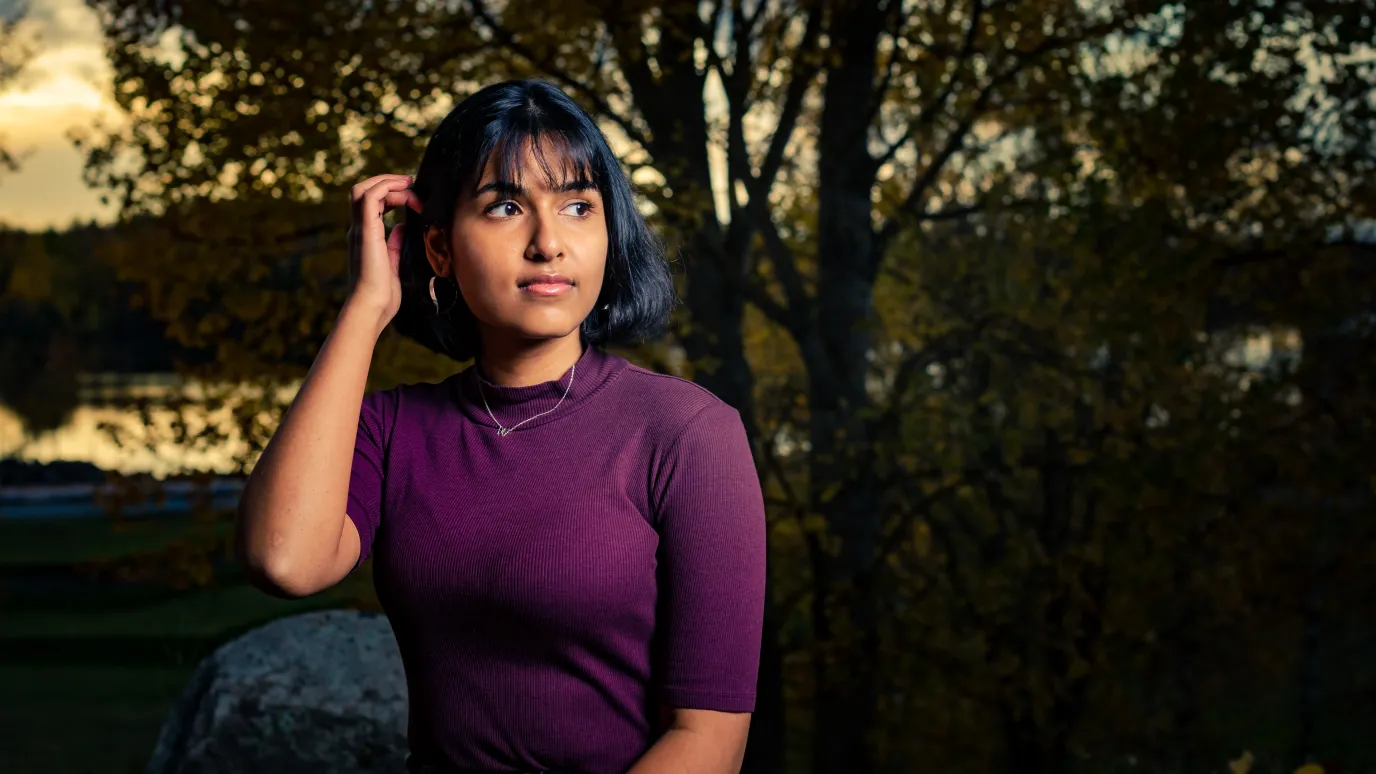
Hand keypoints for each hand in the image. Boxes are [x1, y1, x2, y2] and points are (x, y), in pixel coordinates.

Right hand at [345, 174, 422, 324]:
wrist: (370, 308)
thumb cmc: (382, 295)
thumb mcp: (394, 264)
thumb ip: (395, 244)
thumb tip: (402, 227)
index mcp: (365, 237)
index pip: (372, 203)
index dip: (392, 193)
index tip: (414, 197)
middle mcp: (359, 230)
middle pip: (364, 190)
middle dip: (388, 181)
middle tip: (412, 182)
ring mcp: (360, 230)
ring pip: (364, 189)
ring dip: (388, 182)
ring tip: (410, 184)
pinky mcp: (366, 232)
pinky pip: (370, 198)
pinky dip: (388, 189)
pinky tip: (407, 194)